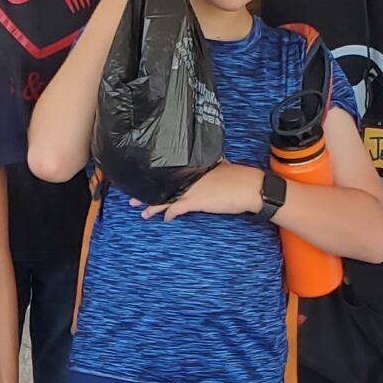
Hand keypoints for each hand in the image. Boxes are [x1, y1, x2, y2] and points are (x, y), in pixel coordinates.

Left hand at [140, 165, 264, 221]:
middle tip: (132, 199)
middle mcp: (190, 177)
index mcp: (195, 168)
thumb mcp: (223, 168)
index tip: (145, 181)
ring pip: (165, 197)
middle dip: (146, 193)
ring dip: (152, 206)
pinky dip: (170, 214)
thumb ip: (213, 166)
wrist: (250, 187)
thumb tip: (214, 162)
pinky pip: (177, 208)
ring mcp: (192, 188)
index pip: (170, 174)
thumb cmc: (239, 179)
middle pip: (162, 185)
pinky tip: (166, 219)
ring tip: (143, 213)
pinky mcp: (197, 200)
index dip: (156, 179)